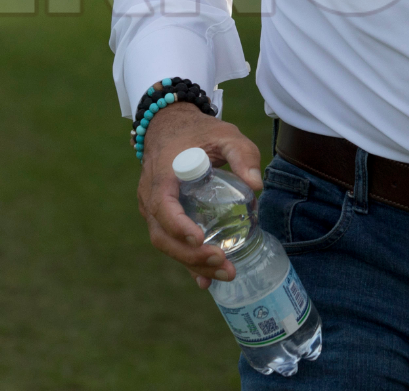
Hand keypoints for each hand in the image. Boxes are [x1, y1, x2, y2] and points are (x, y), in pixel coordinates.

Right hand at [137, 103, 262, 286]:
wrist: (171, 127)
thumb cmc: (199, 132)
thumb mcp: (225, 134)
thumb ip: (241, 154)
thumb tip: (256, 185)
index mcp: (163, 174)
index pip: (163, 205)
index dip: (178, 225)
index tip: (200, 238)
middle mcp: (151, 196)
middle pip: (163, 234)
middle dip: (191, 254)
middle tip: (222, 261)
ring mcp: (153, 210)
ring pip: (165, 244)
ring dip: (192, 263)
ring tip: (225, 272)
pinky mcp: (161, 218)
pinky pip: (170, 243)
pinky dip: (188, 262)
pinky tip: (206, 281)